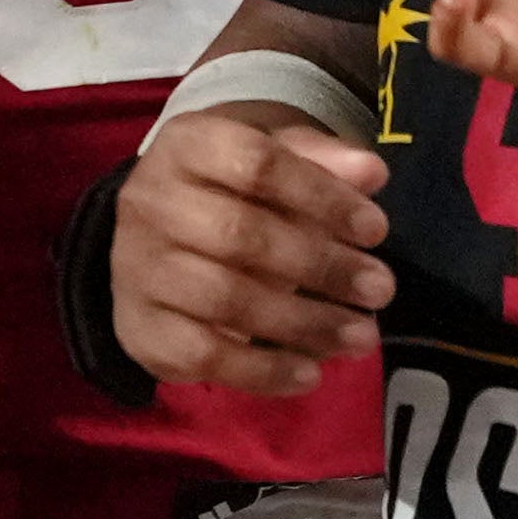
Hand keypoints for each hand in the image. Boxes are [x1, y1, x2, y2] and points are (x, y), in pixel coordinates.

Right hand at [105, 107, 390, 399]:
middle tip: (380, 289)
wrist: (154, 237)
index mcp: (186, 145)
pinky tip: (310, 373)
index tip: (376, 230)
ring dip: (304, 323)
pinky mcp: (140, 328)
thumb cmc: (229, 190)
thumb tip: (371, 173)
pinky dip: (263, 370)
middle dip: (321, 266)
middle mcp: (150, 202)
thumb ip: (321, 162)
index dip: (322, 197)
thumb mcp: (272, 158)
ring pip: (225, 299)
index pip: (256, 164)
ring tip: (362, 335)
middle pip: (240, 235)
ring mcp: (137, 268)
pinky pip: (203, 355)